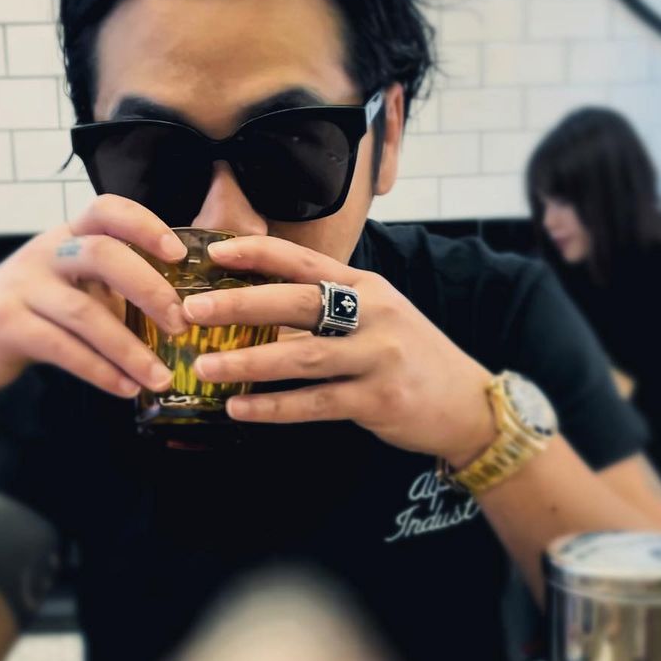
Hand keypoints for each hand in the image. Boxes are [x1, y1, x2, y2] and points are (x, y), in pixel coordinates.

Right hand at [0, 196, 188, 397]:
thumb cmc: (36, 312)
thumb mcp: (73, 286)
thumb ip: (115, 287)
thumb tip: (181, 307)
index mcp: (67, 236)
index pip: (106, 210)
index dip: (145, 225)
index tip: (179, 254)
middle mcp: (44, 253)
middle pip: (101, 255)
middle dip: (148, 288)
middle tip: (180, 323)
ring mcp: (21, 287)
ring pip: (84, 313)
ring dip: (129, 349)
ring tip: (161, 376)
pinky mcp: (5, 325)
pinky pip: (62, 348)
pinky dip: (99, 370)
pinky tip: (126, 388)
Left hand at [183, 236, 495, 465]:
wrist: (467, 404)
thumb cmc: (409, 356)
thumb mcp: (376, 317)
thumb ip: (327, 308)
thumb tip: (256, 309)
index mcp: (366, 287)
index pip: (304, 262)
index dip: (257, 253)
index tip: (213, 252)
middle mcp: (373, 314)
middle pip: (297, 303)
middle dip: (239, 305)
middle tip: (192, 311)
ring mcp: (378, 357)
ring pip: (302, 356)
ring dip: (248, 361)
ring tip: (205, 366)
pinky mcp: (379, 400)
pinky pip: (315, 403)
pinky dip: (274, 407)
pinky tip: (240, 408)